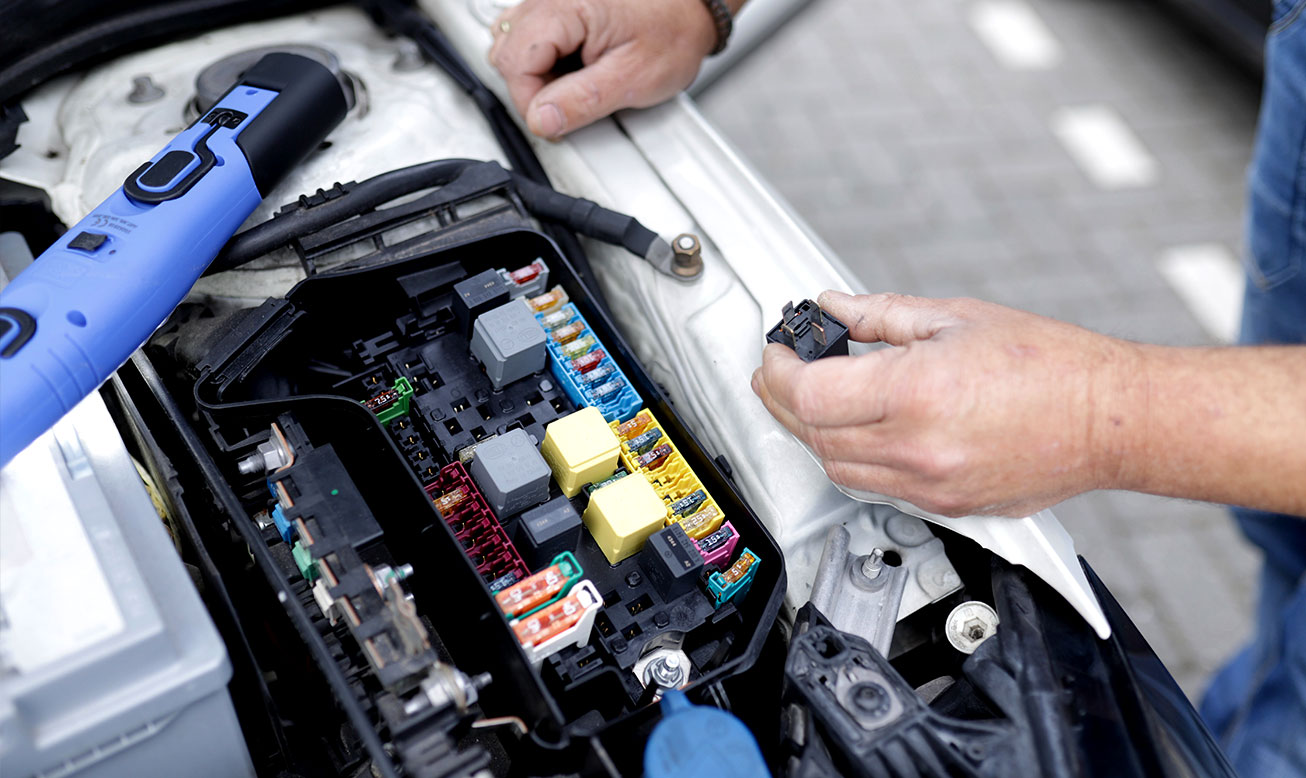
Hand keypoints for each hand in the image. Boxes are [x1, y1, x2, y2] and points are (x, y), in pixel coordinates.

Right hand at [489, 0, 718, 137]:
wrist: (693, 9)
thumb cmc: (673, 32)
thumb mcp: (632, 77)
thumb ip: (582, 101)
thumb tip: (542, 120)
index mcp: (567, 8)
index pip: (515, 62)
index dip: (530, 101)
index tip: (556, 120)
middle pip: (507, 52)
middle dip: (530, 88)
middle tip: (568, 103)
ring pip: (512, 43)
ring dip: (535, 73)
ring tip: (573, 83)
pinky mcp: (558, 6)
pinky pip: (530, 34)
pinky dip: (543, 58)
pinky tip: (570, 68)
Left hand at [751, 291, 1142, 517]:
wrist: (1111, 420)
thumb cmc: (1053, 367)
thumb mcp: (956, 317)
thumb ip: (880, 315)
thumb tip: (834, 309)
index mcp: (916, 393)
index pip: (810, 393)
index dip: (779, 370)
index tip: (776, 352)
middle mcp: (917, 449)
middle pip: (814, 434)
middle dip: (783, 400)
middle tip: (780, 370)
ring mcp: (929, 486)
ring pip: (836, 469)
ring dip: (813, 433)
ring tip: (812, 398)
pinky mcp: (945, 507)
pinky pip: (873, 487)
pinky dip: (850, 458)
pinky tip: (854, 429)